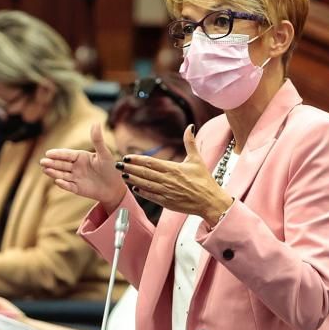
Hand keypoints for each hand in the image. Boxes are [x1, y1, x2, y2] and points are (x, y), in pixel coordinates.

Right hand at [40, 123, 126, 209]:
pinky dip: (63, 184)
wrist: (115, 187)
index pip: (67, 154)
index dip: (57, 154)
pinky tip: (57, 181)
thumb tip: (96, 123)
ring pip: (62, 174)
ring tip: (45, 169)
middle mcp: (76, 167)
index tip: (48, 153)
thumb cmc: (111, 169)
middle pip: (61, 164)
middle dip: (52, 163)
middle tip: (42, 162)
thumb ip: (98, 140)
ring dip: (53, 172)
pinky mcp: (77, 188)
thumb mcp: (105, 154)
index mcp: (80, 157)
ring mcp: (75, 178)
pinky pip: (69, 186)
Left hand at [118, 125, 232, 224]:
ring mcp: (167, 192)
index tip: (126, 157)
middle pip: (145, 173)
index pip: (151, 162)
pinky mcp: (167, 202)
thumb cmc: (204, 181)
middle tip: (118, 165)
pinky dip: (142, 192)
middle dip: (130, 169)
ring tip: (122, 175)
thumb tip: (190, 126)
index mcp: (174, 169)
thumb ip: (190, 143)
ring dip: (133, 180)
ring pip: (145, 185)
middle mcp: (168, 180)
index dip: (137, 160)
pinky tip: (134, 188)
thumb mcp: (197, 160)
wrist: (210, 202)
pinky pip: (151, 196)